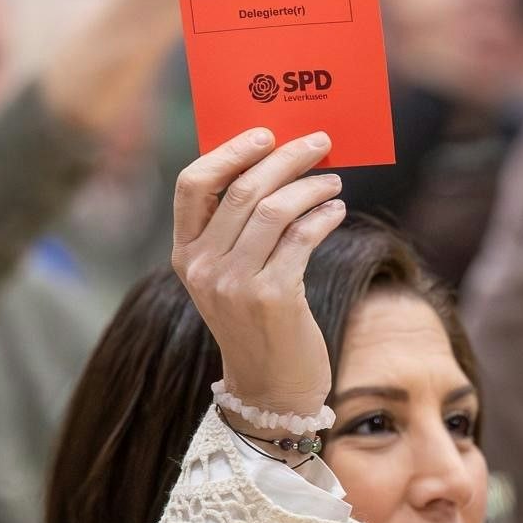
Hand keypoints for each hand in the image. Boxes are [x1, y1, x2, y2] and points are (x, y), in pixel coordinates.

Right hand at [171, 130, 346, 422]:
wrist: (271, 389)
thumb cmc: (259, 321)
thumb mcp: (232, 275)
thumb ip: (240, 228)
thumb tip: (280, 162)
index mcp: (185, 254)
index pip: (191, 184)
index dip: (229, 151)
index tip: (265, 133)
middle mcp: (203, 267)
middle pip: (243, 190)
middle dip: (286, 158)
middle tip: (319, 143)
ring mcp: (234, 283)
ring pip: (275, 208)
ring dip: (311, 185)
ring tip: (333, 181)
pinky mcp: (272, 297)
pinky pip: (302, 237)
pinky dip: (324, 215)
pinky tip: (337, 210)